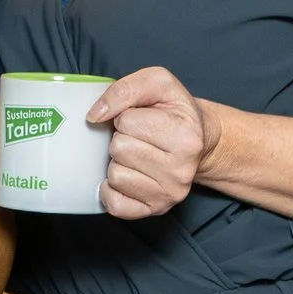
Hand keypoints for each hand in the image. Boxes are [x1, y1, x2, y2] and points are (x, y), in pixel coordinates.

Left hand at [89, 67, 211, 218]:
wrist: (198, 141)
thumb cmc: (174, 111)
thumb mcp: (158, 83)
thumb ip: (125, 89)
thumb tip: (95, 115)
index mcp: (186, 137)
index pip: (126, 121)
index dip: (126, 117)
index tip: (142, 119)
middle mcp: (182, 170)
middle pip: (118, 149)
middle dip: (121, 139)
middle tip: (138, 139)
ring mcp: (170, 194)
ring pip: (115, 176)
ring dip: (117, 163)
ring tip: (136, 156)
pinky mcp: (155, 210)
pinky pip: (115, 204)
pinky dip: (111, 190)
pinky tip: (127, 176)